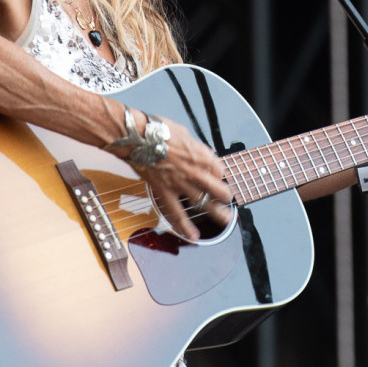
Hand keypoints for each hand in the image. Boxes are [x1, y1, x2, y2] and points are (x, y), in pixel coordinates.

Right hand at [132, 116, 234, 239]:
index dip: (222, 176)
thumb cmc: (158, 130)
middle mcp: (196, 172)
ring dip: (218, 214)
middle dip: (227, 197)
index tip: (220, 178)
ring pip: (205, 204)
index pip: (221, 170)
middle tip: (229, 200)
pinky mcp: (165, 193)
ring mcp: (182, 184)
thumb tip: (201, 153)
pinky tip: (193, 235)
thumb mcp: (185, 133)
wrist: (137, 137)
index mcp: (202, 155)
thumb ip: (196, 147)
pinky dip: (186, 227)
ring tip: (225, 220)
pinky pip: (178, 214)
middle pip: (219, 190)